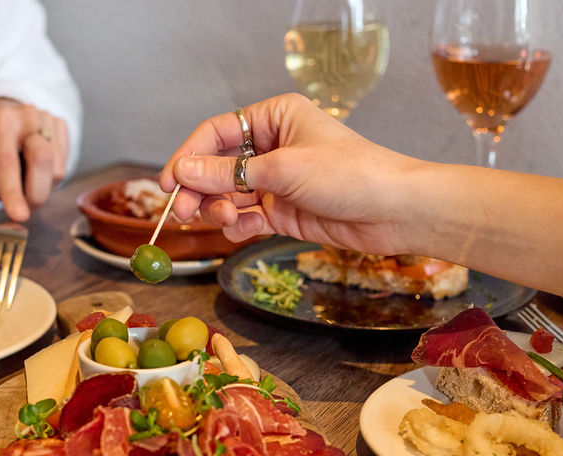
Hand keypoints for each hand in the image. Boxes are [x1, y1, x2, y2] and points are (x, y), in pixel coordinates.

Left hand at [0, 97, 69, 221]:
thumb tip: (15, 209)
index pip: (7, 162)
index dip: (13, 192)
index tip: (19, 216)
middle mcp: (27, 115)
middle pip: (43, 162)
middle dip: (35, 194)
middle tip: (22, 208)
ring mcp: (48, 119)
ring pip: (57, 170)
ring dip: (41, 186)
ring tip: (23, 176)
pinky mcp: (62, 126)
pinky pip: (63, 165)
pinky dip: (49, 175)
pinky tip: (34, 166)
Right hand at [158, 93, 422, 256]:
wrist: (394, 212)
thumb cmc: (351, 176)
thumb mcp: (283, 170)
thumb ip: (228, 172)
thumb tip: (182, 170)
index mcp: (275, 117)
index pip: (216, 133)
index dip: (188, 157)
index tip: (168, 183)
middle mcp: (273, 146)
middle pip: (217, 166)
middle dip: (200, 189)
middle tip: (183, 212)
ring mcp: (277, 180)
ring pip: (228, 194)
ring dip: (219, 209)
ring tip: (226, 219)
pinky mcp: (283, 211)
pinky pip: (246, 216)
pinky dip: (238, 225)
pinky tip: (242, 229)